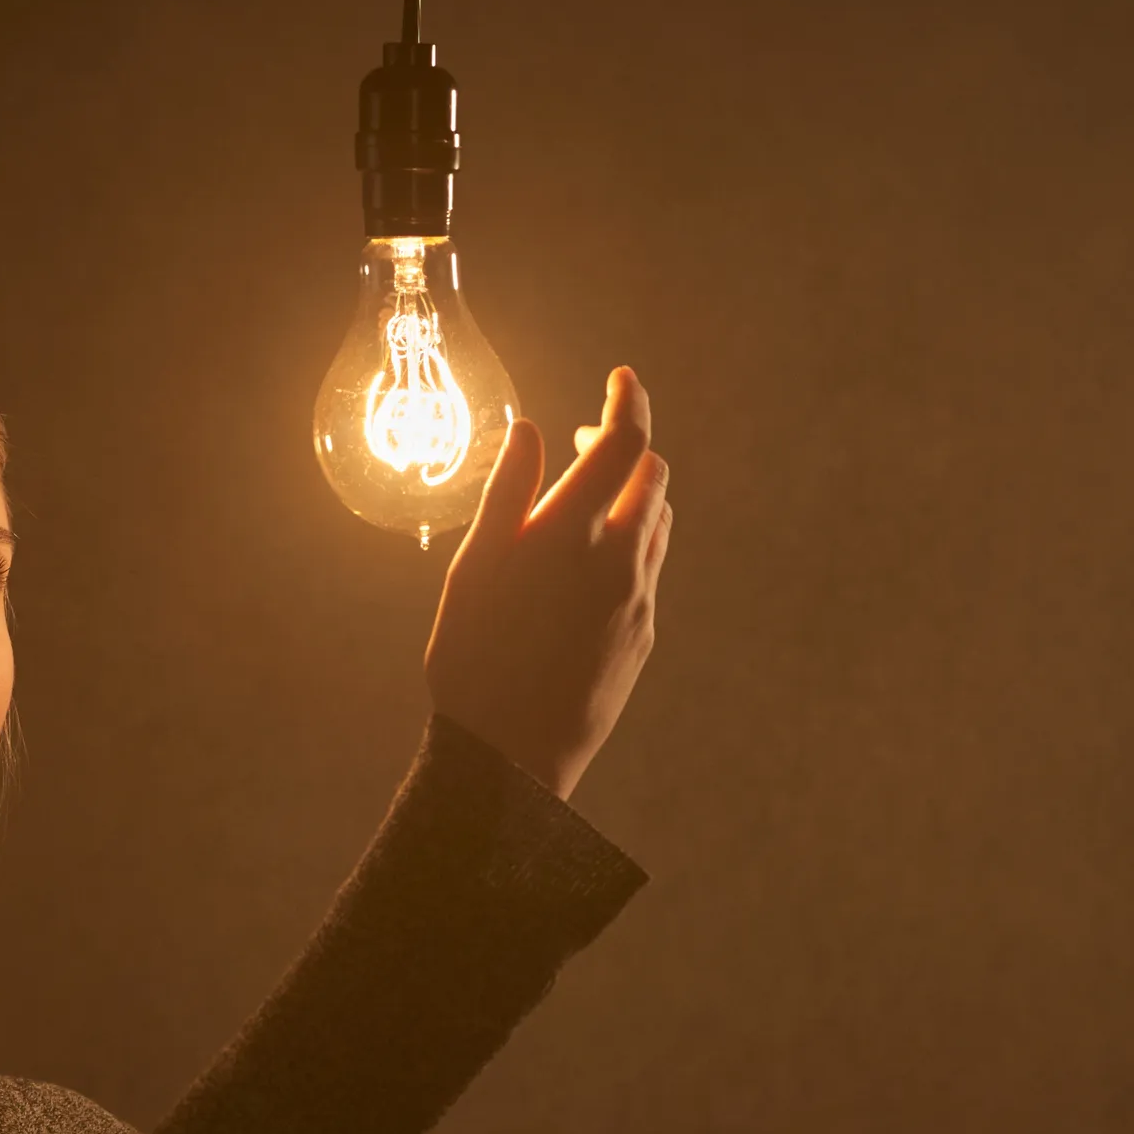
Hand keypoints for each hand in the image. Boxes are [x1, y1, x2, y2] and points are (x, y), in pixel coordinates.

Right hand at [422, 365, 671, 802]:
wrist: (511, 754)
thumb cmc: (475, 658)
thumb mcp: (474, 568)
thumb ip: (508, 492)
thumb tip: (531, 429)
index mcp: (574, 532)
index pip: (625, 441)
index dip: (629, 399)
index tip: (621, 378)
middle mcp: (621, 559)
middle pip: (652, 474)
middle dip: (626, 446)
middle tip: (586, 443)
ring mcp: (639, 598)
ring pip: (658, 520)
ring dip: (635, 493)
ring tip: (590, 501)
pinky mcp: (642, 634)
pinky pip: (651, 567)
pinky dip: (633, 541)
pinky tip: (592, 562)